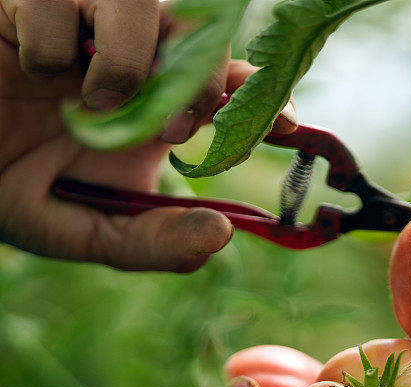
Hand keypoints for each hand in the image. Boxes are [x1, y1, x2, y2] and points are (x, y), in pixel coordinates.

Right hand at [0, 0, 296, 271]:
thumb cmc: (12, 189)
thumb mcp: (86, 230)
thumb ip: (150, 241)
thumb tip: (221, 235)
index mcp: (152, 104)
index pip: (226, 80)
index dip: (260, 93)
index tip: (286, 122)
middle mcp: (124, 59)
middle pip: (196, 30)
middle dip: (203, 76)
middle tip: (176, 127)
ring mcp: (76, 28)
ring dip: (129, 57)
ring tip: (101, 105)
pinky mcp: (21, 8)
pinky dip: (51, 38)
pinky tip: (35, 72)